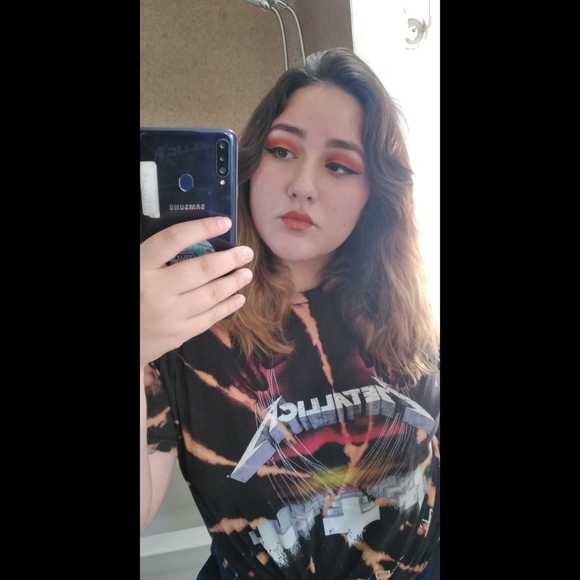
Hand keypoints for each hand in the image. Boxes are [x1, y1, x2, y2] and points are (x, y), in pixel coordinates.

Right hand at [140, 217, 252, 366]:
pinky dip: (228, 307)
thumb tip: (191, 236)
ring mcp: (170, 314)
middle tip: (247, 253)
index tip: (224, 223)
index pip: (174, 240)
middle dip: (229, 259)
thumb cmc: (129, 294)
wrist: (117, 340)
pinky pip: (210, 318)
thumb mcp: (133, 267)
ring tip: (246, 274)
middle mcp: (157, 290)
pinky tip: (239, 298)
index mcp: (140, 267)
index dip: (202, 228)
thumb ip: (154, 254)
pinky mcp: (179, 334)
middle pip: (201, 269)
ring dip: (233, 282)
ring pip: (211, 294)